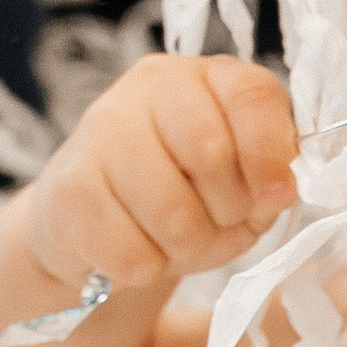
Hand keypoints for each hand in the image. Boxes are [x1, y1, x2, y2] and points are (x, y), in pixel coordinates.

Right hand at [21, 54, 298, 293]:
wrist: (94, 219)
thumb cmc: (183, 194)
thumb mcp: (242, 181)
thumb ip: (271, 176)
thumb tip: (277, 191)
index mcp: (207, 77)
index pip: (253, 97)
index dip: (271, 156)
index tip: (275, 198)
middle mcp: (151, 87)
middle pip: (214, 159)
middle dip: (229, 214)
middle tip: (215, 224)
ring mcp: (102, 130)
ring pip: (175, 216)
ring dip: (189, 249)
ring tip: (175, 240)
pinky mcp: (69, 187)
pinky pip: (133, 255)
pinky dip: (146, 269)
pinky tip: (134, 248)